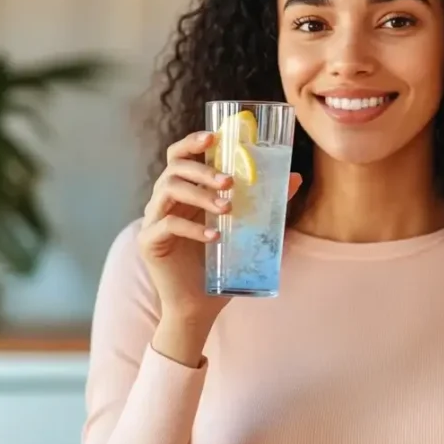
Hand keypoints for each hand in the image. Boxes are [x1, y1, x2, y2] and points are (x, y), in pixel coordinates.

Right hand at [138, 130, 302, 324]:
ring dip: (200, 194)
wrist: (199, 306)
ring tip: (228, 208)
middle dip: (203, 169)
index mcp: (185, 192)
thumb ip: (266, 202)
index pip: (180, 156)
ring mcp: (153, 220)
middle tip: (231, 181)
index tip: (214, 137)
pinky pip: (166, 224)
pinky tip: (214, 236)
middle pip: (174, 168)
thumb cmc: (222, 265)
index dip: (193, 142)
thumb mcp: (247, 229)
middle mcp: (165, 200)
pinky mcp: (149, 241)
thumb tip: (295, 177)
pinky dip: (192, 227)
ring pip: (168, 190)